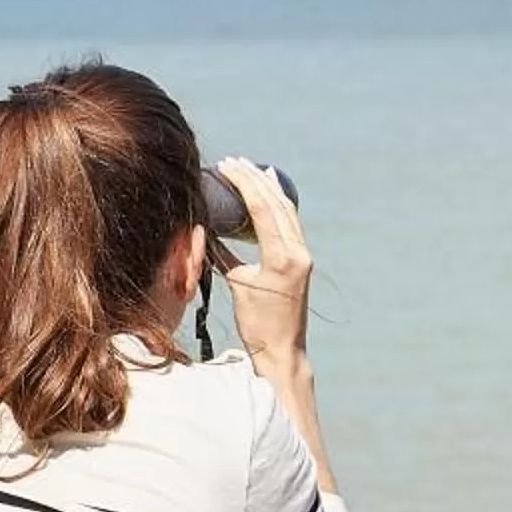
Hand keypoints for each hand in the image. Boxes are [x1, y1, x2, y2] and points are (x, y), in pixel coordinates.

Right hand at [218, 157, 312, 367]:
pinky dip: (279, 206)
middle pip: (277, 204)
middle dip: (255, 180)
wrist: (282, 350)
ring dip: (270, 188)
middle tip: (235, 161)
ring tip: (255, 168)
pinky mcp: (302, 261)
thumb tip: (207, 229)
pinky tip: (272, 195)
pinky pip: (290, 224)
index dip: (244, 184)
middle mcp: (298, 251)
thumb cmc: (257, 324)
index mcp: (282, 257)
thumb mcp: (237, 285)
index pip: (263, 208)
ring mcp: (303, 255)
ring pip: (287, 211)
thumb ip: (224, 255)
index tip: (227, 166)